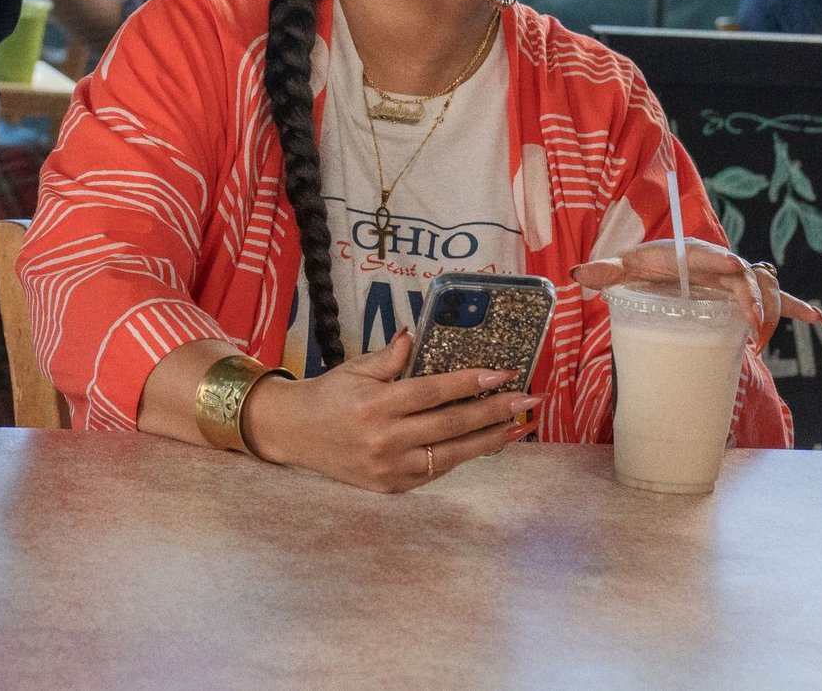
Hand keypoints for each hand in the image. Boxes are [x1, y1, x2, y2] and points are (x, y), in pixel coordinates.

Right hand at [238, 331, 535, 492]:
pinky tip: (485, 443)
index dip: (470, 382)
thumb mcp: (356, 368)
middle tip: (527, 399)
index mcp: (375, 404)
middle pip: (450, 425)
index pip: (433, 391)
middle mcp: (384, 439)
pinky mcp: (391, 486)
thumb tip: (416, 335)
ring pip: (450, 454)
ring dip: (488, 440)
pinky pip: (435, 471)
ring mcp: (389, 468)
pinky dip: (462, 456)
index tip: (503, 373)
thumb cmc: (329, 395)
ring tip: (517, 426)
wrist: (294, 435)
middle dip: (493, 411)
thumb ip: (390, 356)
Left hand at [572, 241, 821, 346]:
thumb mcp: (624, 266)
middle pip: (751, 278)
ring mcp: (735, 281)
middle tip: (753, 328)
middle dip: (758, 301)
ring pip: (768, 286)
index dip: (734, 274)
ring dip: (775, 308)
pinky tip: (818, 321)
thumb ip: (604, 269)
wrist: (658, 262)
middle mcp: (722, 265)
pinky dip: (798, 307)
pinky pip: (777, 299)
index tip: (740, 289)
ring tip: (764, 337)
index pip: (720, 260)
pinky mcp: (743, 295)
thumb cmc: (642, 263)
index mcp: (696, 254)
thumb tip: (577, 274)